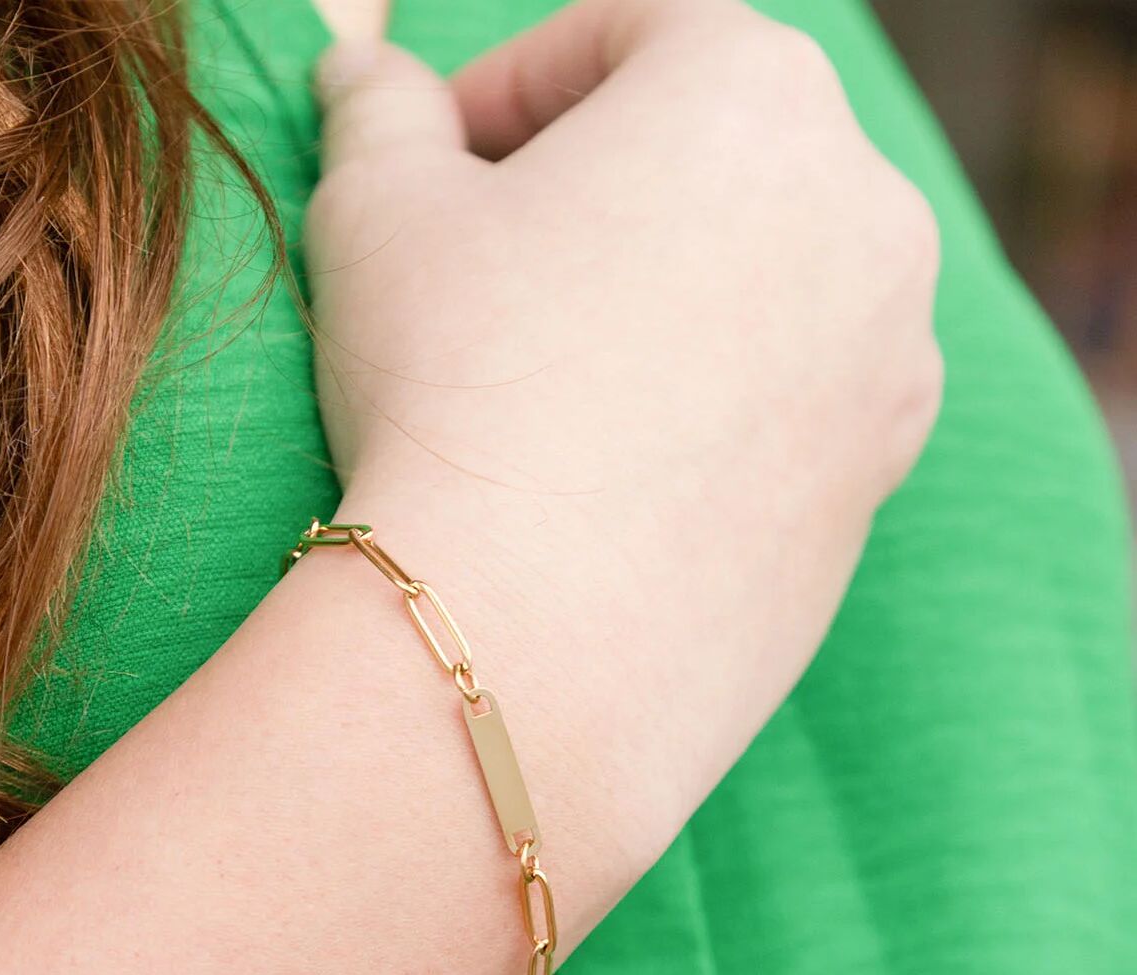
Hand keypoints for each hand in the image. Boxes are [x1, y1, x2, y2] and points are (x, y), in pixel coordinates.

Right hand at [306, 0, 940, 866]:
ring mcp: (890, 360)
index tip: (441, 162)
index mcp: (755, 91)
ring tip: (551, 381)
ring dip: (664, 301)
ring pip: (764, 284)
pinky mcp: (874, 484)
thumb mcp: (377, 212)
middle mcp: (865, 209)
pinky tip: (614, 470)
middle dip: (596, 190)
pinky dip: (711, 408)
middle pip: (714, 156)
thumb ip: (379, 112)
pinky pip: (787, 405)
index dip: (513, 85)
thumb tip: (361, 69)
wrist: (535, 638)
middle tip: (491, 271)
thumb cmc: (452, 389)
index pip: (630, 34)